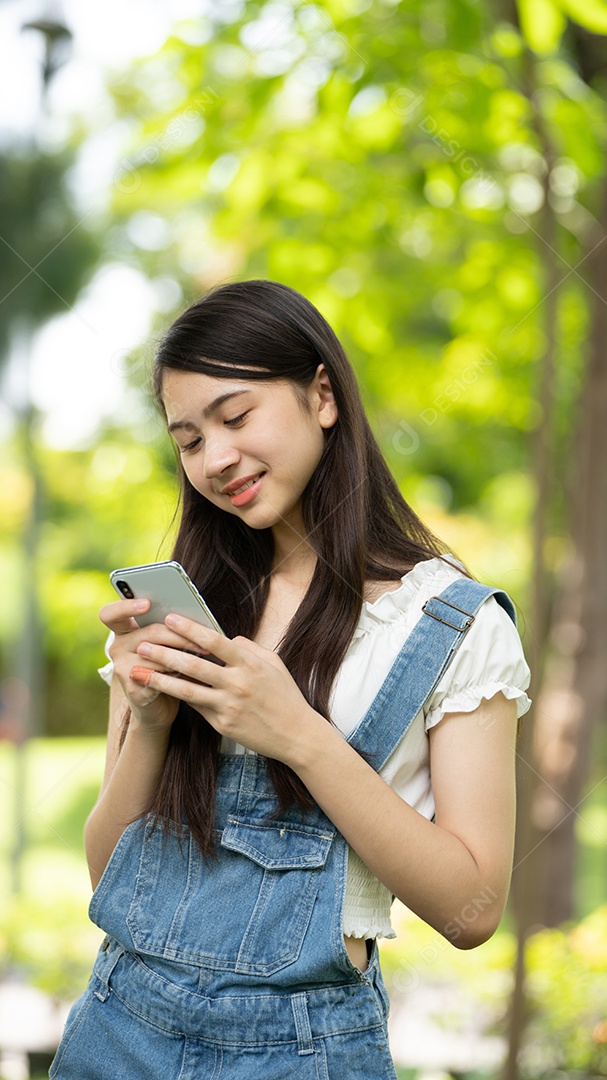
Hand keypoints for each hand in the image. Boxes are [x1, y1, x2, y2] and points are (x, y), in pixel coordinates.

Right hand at [99, 599, 205, 733]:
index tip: (148, 603)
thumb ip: (172, 629)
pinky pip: (159, 676)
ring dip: (184, 657)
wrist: (159, 705)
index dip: (126, 606)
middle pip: (150, 633)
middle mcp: (118, 646)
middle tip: (203, 642)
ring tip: (205, 658)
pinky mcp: (133, 686)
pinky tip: (193, 677)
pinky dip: (179, 676)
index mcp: (124, 630)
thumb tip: (197, 618)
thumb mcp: (168, 645)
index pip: (111, 614)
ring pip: (158, 655)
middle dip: (180, 636)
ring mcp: (122, 667)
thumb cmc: (168, 668)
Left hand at [130, 613, 324, 765]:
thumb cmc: (286, 695)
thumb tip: (228, 637)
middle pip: (193, 665)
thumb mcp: (274, 664)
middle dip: (165, 652)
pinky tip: (159, 688)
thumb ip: (249, 648)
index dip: (190, 629)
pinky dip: (177, 696)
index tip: (170, 618)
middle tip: (143, 643)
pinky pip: (196, 706)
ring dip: (159, 679)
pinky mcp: (222, 724)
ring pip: (186, 689)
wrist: (296, 735)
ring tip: (136, 671)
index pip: (214, 641)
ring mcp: (228, 706)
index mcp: (250, 664)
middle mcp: (237, 683)